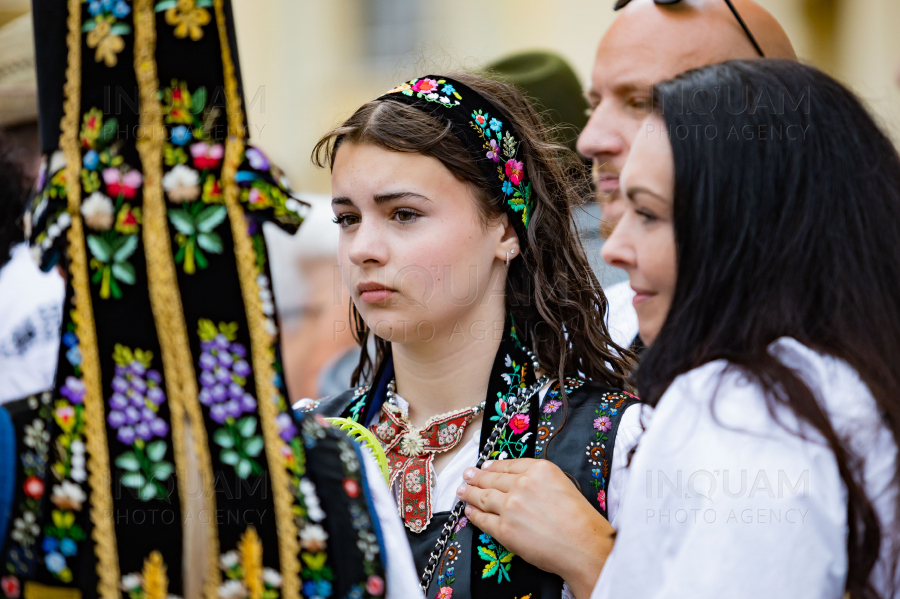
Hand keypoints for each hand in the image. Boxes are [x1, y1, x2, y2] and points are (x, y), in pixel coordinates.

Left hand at [456, 459, 614, 598]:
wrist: (583, 545)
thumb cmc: (580, 517)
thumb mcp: (562, 483)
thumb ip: (539, 478)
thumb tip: (517, 478)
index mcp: (539, 469)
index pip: (508, 464)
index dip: (493, 466)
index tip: (484, 466)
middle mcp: (521, 484)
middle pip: (492, 479)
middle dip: (476, 477)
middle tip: (467, 475)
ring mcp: (510, 506)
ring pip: (483, 497)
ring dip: (470, 493)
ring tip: (462, 490)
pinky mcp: (504, 529)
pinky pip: (483, 519)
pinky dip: (474, 514)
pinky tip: (469, 510)